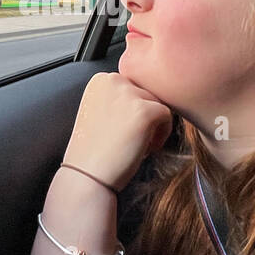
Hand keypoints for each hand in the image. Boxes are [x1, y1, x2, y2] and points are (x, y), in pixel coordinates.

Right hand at [63, 72, 173, 192]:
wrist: (87, 175)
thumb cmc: (93, 150)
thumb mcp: (99, 111)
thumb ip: (118, 98)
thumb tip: (148, 96)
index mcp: (101, 79)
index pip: (133, 87)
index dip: (132, 111)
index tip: (122, 129)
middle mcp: (114, 80)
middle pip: (147, 93)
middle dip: (143, 117)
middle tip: (129, 139)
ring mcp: (130, 94)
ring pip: (158, 104)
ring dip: (152, 125)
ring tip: (135, 144)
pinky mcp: (145, 111)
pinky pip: (167, 116)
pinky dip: (162, 134)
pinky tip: (144, 148)